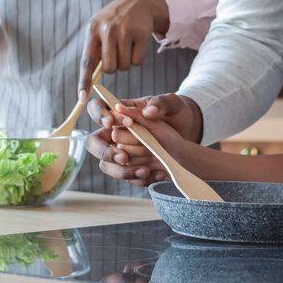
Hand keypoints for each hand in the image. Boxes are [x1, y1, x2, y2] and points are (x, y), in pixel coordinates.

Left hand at [77, 0, 168, 97]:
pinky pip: (137, 62)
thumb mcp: (100, 27)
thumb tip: (91, 78)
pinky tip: (136, 44)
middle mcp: (108, 30)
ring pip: (123, 67)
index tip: (81, 99)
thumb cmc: (115, 21)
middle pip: (109, 69)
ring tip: (126, 45)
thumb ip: (94, 49)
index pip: (86, 61)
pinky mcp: (141, 34)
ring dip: (125, 62)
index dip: (84, 82)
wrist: (139, 2)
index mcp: (93, 29)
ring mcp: (125, 31)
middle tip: (116, 54)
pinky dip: (137, 59)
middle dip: (113, 67)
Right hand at [85, 92, 201, 184]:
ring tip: (145, 169)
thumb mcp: (172, 104)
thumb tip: (148, 112)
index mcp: (121, 111)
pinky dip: (140, 178)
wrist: (189, 136)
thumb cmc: (175, 113)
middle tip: (124, 157)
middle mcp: (115, 132)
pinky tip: (158, 172)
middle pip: (93, 143)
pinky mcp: (131, 168)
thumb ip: (160, 103)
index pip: (97, 108)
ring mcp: (121, 152)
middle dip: (105, 152)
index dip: (98, 115)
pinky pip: (126, 177)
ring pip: (106, 165)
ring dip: (122, 171)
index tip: (110, 123)